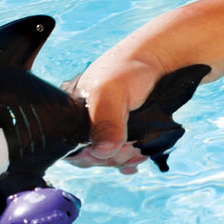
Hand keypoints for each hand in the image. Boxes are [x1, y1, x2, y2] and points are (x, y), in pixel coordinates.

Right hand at [63, 53, 163, 173]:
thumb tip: (102, 152)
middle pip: (89, 155)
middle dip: (110, 158)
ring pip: (106, 157)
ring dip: (122, 160)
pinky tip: (136, 162)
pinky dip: (128, 162)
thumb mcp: (113, 92)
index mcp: (70, 113)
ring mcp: (103, 128)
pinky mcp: (120, 133)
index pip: (68, 147)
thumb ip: (107, 121)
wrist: (155, 61)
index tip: (108, 152)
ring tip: (138, 153)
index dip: (87, 156)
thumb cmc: (127, 70)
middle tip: (130, 148)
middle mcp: (83, 123)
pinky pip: (118, 155)